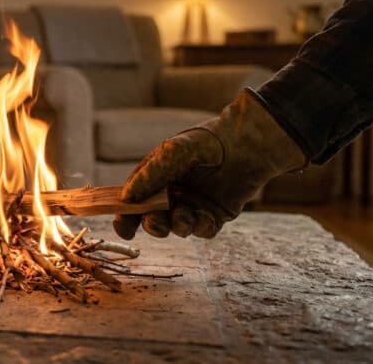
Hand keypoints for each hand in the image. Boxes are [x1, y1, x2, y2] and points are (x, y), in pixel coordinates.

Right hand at [115, 90, 305, 238]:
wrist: (248, 144)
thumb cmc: (207, 141)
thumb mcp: (173, 151)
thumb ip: (149, 175)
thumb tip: (126, 197)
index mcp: (156, 179)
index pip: (134, 202)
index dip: (125, 217)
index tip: (124, 229)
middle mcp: (172, 194)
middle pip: (153, 220)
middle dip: (152, 225)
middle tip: (157, 221)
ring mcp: (193, 206)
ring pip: (177, 228)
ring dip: (178, 225)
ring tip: (187, 214)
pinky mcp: (214, 215)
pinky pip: (202, 231)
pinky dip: (201, 227)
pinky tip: (207, 216)